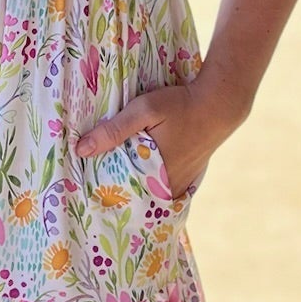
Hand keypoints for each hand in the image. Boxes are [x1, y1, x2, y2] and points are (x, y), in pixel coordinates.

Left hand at [72, 79, 232, 200]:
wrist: (218, 105)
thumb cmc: (180, 105)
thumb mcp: (144, 110)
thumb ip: (114, 130)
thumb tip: (82, 150)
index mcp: (153, 173)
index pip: (120, 192)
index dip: (101, 190)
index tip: (83, 188)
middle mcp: (168, 185)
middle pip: (135, 197)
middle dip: (116, 193)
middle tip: (93, 188)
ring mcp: (180, 184)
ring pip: (150, 195)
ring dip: (134, 191)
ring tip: (112, 185)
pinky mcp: (188, 178)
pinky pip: (165, 191)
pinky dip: (152, 188)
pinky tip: (140, 179)